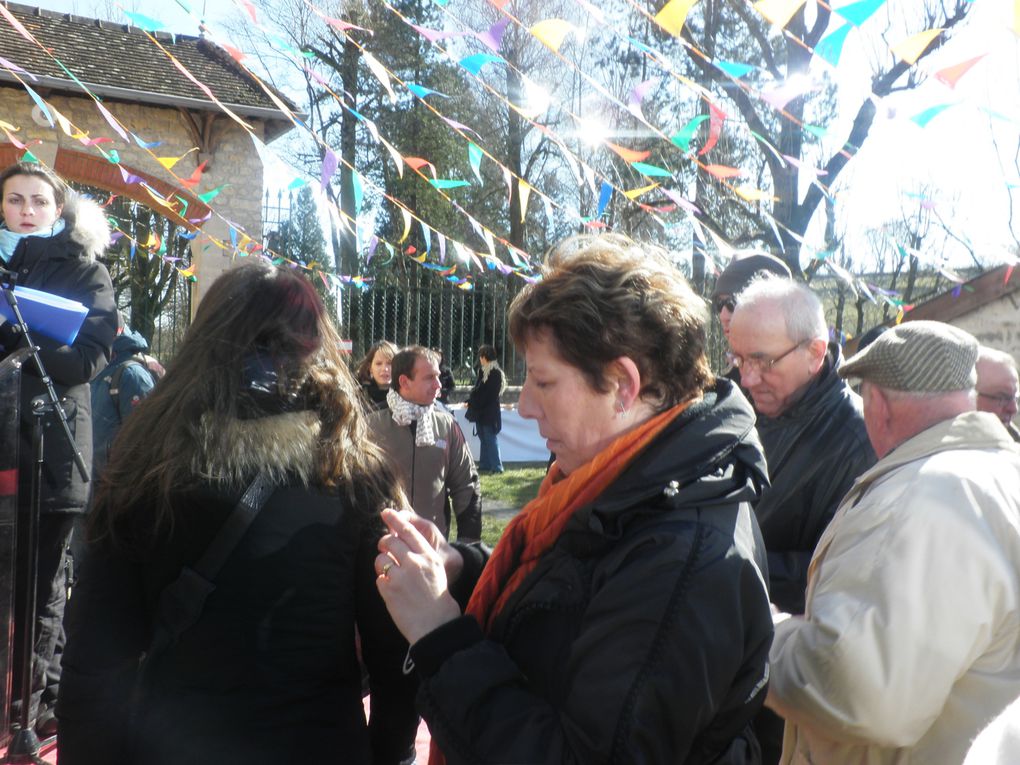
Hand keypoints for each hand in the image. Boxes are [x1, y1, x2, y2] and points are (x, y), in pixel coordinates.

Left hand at [376, 509, 462, 643]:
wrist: (436, 624)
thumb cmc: (437, 598)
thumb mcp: (436, 570)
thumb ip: (421, 556)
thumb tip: (401, 543)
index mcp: (429, 556)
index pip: (409, 532)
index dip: (396, 520)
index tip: (386, 512)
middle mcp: (415, 562)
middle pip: (390, 541)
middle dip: (384, 543)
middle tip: (384, 548)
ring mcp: (401, 575)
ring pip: (380, 559)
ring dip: (381, 564)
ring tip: (391, 575)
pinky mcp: (389, 589)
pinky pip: (378, 578)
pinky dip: (383, 583)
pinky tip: (392, 591)